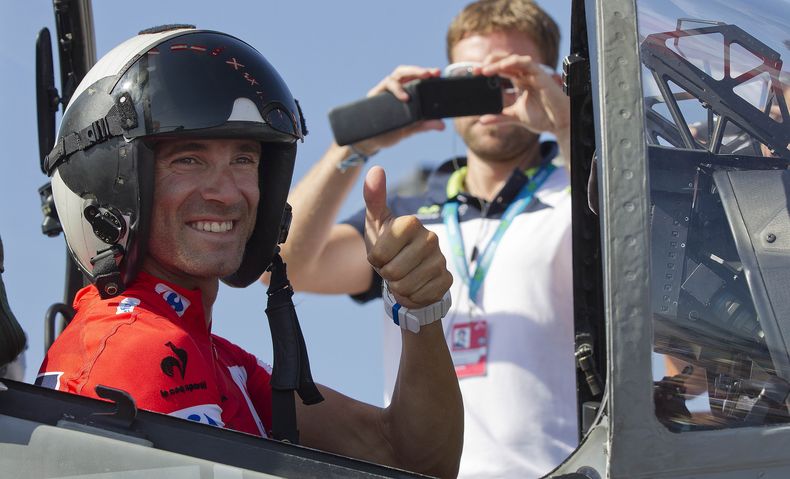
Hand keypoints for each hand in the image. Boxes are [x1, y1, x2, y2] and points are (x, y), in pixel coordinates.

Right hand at [352, 66, 445, 155]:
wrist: (370, 141)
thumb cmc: (390, 131)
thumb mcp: (409, 129)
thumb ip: (424, 125)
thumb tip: (442, 125)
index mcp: (404, 92)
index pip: (416, 77)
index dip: (426, 72)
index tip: (437, 72)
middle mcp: (394, 88)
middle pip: (405, 72)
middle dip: (417, 71)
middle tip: (429, 74)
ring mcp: (383, 92)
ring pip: (393, 78)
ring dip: (403, 82)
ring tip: (411, 95)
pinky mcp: (374, 97)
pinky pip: (383, 88)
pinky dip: (395, 90)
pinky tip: (403, 97)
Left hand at [363, 166, 451, 308]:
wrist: (408, 273)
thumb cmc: (387, 245)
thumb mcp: (376, 223)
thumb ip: (373, 197)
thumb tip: (375, 169)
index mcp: (411, 222)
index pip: (379, 254)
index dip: (375, 259)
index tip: (381, 253)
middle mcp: (431, 238)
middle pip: (392, 272)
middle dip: (387, 274)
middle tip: (393, 266)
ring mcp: (441, 259)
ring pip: (406, 286)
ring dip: (399, 286)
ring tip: (403, 275)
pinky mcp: (447, 280)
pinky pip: (421, 296)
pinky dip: (413, 295)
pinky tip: (417, 285)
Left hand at [478, 53, 569, 137]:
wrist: (560, 124)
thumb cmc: (543, 118)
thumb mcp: (515, 117)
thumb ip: (499, 117)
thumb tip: (481, 120)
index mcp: (519, 82)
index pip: (501, 69)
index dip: (487, 70)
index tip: (473, 75)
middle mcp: (525, 75)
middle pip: (505, 61)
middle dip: (488, 63)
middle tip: (475, 71)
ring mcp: (533, 74)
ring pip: (513, 59)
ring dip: (498, 63)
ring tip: (484, 70)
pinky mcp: (540, 75)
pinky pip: (526, 63)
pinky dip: (512, 63)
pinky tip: (501, 67)